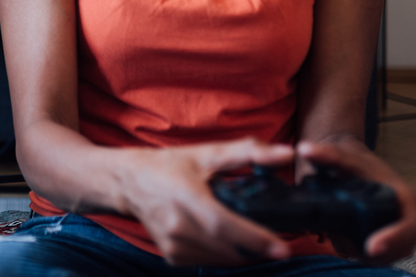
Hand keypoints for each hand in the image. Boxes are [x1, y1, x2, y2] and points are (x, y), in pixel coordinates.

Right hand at [119, 139, 295, 265]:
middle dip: (257, 247)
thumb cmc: (169, 165)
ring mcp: (172, 244)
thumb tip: (285, 154)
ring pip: (221, 259)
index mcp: (186, 196)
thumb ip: (247, 153)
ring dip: (241, 252)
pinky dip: (223, 254)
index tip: (282, 248)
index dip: (255, 239)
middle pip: (228, 247)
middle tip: (274, 241)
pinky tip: (222, 238)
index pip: (224, 226)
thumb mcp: (206, 154)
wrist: (130, 182)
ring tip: (248, 235)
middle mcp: (177, 225)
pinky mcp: (171, 256)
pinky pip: (208, 262)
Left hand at [297, 139, 415, 262]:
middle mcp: (407, 218)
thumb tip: (305, 149)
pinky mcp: (383, 240)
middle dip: (375, 252)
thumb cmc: (353, 161)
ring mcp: (396, 232)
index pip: (412, 227)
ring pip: (386, 255)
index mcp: (407, 199)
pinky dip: (358, 251)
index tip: (371, 247)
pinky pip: (375, 255)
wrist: (351, 164)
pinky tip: (341, 240)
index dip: (395, 238)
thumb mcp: (343, 157)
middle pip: (400, 247)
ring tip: (340, 239)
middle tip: (346, 246)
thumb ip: (327, 154)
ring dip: (364, 253)